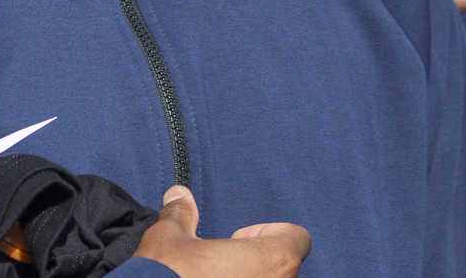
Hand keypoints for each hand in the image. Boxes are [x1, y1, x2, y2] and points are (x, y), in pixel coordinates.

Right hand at [134, 186, 308, 276]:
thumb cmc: (167, 275)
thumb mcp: (169, 238)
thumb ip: (181, 214)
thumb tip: (179, 196)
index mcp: (271, 260)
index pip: (297, 238)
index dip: (267, 232)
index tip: (238, 238)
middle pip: (283, 266)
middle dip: (256, 260)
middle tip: (222, 261)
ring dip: (248, 277)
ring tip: (214, 277)